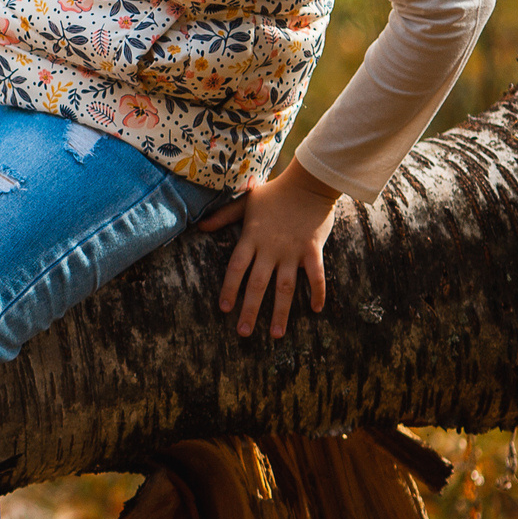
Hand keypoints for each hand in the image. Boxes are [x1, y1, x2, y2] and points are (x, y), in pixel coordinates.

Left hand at [200, 160, 343, 338]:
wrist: (308, 183)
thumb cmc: (274, 193)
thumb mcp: (244, 202)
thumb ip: (223, 216)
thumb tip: (199, 227)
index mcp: (252, 238)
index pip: (236, 268)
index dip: (229, 289)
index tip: (224, 309)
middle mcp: (270, 248)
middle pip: (257, 284)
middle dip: (250, 309)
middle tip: (244, 332)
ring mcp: (293, 250)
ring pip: (285, 287)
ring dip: (281, 311)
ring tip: (276, 334)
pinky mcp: (313, 249)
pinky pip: (316, 275)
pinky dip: (318, 292)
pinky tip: (316, 310)